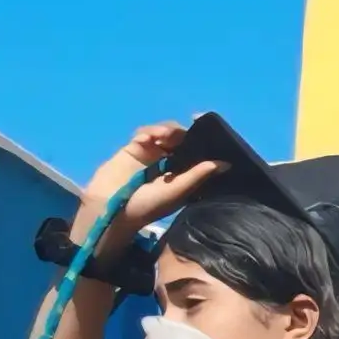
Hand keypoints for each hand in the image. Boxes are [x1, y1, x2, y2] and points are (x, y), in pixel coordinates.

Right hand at [77, 121, 221, 253]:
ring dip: (168, 130)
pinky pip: (145, 133)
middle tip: (183, 132)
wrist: (113, 208)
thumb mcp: (178, 190)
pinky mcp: (135, 148)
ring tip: (165, 135)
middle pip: (182, 138)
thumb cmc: (149, 204)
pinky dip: (150, 131)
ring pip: (165, 132)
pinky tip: (150, 137)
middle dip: (185, 133)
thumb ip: (198, 175)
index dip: (204, 141)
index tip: (211, 131)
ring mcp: (152, 153)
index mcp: (184, 173)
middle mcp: (170, 161)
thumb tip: (226, 164)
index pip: (198, 152)